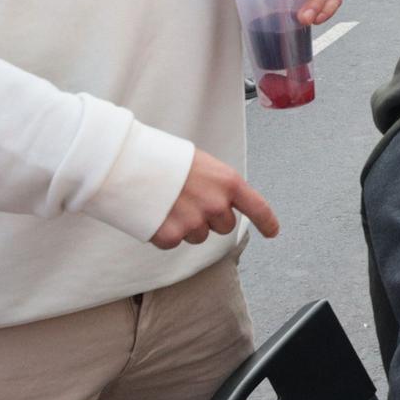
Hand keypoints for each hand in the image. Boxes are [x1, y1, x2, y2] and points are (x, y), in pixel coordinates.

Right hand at [151, 148, 278, 248]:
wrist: (127, 162)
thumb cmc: (163, 157)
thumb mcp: (202, 164)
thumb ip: (218, 186)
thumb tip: (221, 205)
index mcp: (228, 182)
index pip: (257, 208)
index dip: (266, 222)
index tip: (272, 232)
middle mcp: (216, 205)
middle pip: (225, 227)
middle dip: (210, 218)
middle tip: (187, 200)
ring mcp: (194, 222)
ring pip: (198, 236)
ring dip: (186, 226)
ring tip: (168, 203)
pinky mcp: (171, 236)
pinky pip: (173, 242)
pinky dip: (163, 233)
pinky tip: (154, 213)